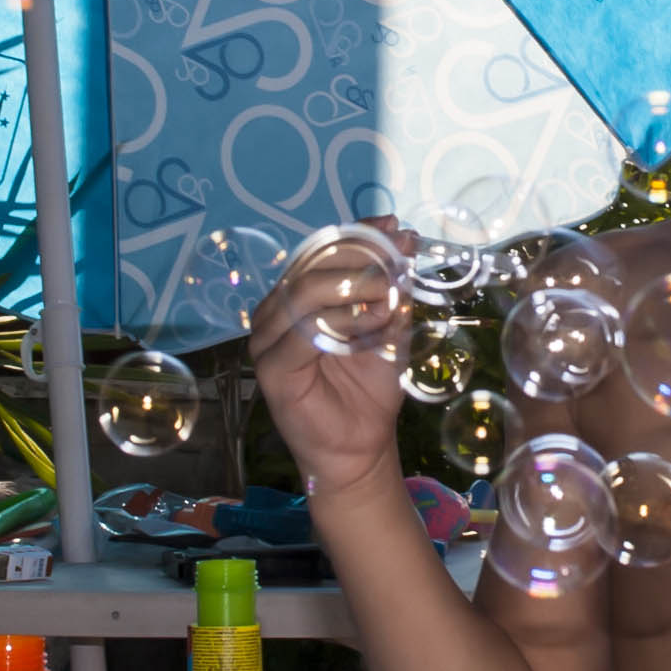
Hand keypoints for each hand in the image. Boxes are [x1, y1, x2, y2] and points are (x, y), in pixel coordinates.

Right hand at [246, 218, 411, 503]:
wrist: (361, 443)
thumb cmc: (370, 386)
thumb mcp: (389, 325)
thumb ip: (392, 285)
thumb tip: (403, 236)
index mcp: (298, 294)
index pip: (321, 250)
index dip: (358, 234)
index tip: (395, 227)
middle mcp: (276, 310)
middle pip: (311, 264)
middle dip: (359, 256)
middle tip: (398, 262)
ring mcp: (267, 338)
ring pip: (304, 292)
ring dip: (353, 287)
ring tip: (388, 297)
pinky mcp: (270, 367)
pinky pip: (303, 332)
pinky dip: (342, 321)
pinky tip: (372, 323)